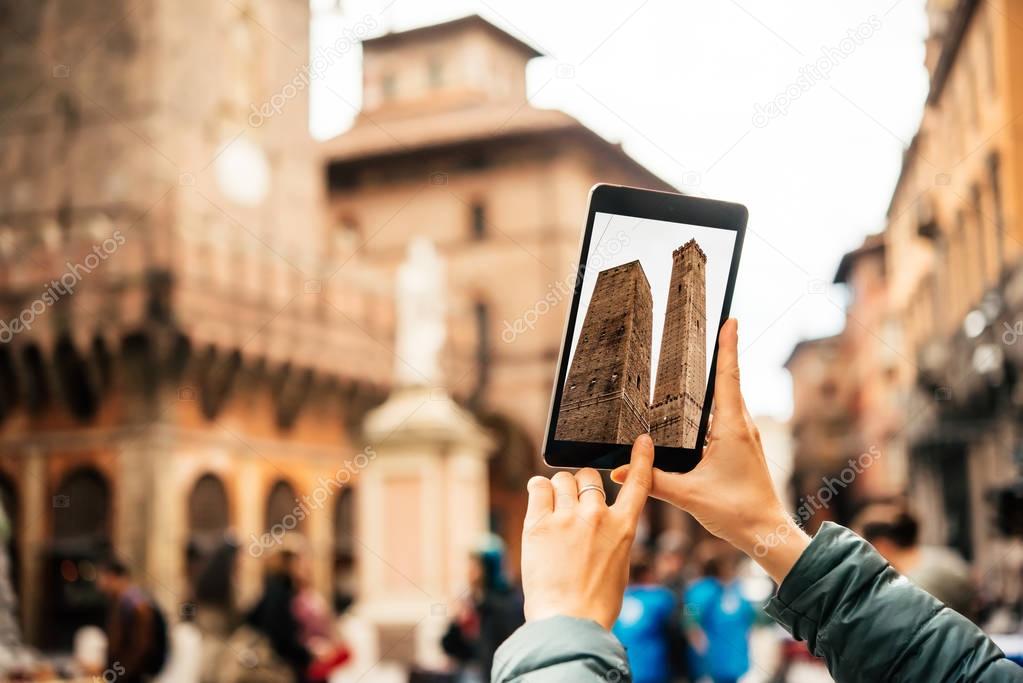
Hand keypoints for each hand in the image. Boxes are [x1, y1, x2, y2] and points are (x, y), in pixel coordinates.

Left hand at [520, 435, 653, 629]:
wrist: (569, 622)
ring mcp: (567, 517)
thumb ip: (612, 534)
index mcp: (623, 528)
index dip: (641, 458)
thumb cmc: (595, 602)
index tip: (642, 440)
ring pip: (562, 480)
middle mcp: (597, 516)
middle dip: (581, 487)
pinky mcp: (539, 523)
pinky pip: (538, 487)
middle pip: (588, 477)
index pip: (638, 483)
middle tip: (573, 509)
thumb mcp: (619, 565)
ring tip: (554, 513)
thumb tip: (600, 517)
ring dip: (558, 490)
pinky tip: (539, 500)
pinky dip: (538, 490)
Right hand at [611, 319, 809, 583]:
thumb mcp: (688, 495)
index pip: (729, 377)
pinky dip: (718, 401)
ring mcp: (745, 437)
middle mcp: (742, 426)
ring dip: (720, 378)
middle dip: (722, 354)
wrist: (767, 534)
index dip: (728, 347)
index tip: (731, 319)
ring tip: (703, 359)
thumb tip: (619, 472)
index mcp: (732, 428)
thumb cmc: (736, 512)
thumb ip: (652, 481)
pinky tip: (701, 408)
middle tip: (712, 327)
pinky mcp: (743, 448)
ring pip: (730, 399)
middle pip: (730, 382)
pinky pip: (728, 415)